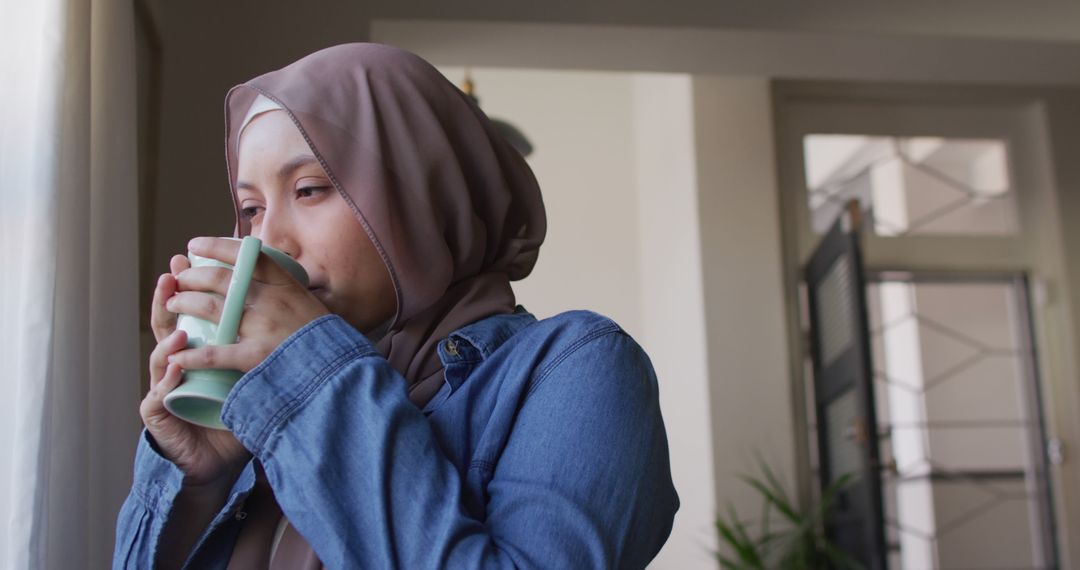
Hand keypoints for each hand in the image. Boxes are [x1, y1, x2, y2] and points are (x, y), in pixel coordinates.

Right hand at [141, 257, 249, 485]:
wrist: (214, 463)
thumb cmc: (232, 419)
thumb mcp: (250, 378)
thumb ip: (259, 348)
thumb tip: (292, 311)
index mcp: (195, 353)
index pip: (189, 315)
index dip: (189, 287)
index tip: (192, 257)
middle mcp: (175, 365)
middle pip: (167, 325)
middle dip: (171, 297)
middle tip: (175, 272)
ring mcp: (162, 388)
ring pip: (160, 354)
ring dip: (168, 333)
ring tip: (177, 313)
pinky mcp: (158, 413)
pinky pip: (159, 393)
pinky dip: (170, 376)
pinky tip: (178, 362)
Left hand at [165, 236, 329, 373]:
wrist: (340, 368)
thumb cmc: (325, 336)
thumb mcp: (310, 301)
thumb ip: (287, 288)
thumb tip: (263, 273)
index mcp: (285, 283)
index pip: (245, 254)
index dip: (215, 246)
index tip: (194, 244)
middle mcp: (270, 299)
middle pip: (219, 278)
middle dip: (191, 276)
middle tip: (178, 279)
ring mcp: (262, 327)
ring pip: (210, 307)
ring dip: (183, 302)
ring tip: (171, 304)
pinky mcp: (255, 356)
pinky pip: (214, 353)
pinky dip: (191, 355)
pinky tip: (177, 357)